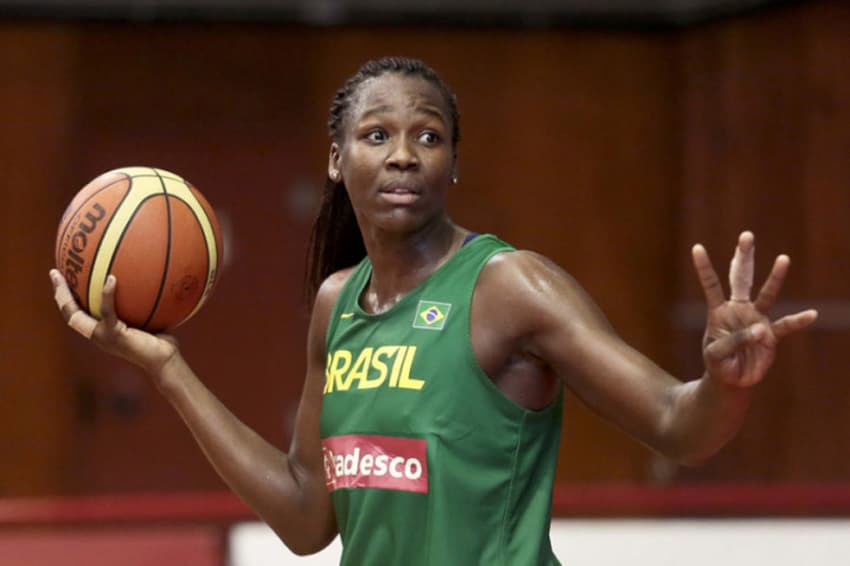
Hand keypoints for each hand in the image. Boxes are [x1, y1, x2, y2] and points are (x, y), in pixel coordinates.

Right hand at [49, 269, 178, 377]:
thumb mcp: (149, 318)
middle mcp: (97, 334)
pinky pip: (107, 312)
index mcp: (101, 331)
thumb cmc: (161, 341)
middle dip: (59, 293)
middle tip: (54, 272)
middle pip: (68, 313)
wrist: (165, 361)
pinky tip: (111, 278)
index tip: (61, 278)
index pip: (76, 313)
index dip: (66, 298)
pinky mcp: (114, 335)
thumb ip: (141, 304)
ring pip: (75, 315)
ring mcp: (103, 337)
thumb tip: (147, 278)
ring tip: (65, 275)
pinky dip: (107, 295)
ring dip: (67, 295)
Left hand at [691, 231, 817, 387]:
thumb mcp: (716, 354)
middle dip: (744, 257)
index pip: (711, 285)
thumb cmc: (718, 363)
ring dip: (774, 277)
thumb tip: (762, 330)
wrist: (731, 380)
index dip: (704, 267)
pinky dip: (797, 321)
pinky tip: (811, 314)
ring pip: (767, 295)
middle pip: (741, 278)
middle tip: (746, 235)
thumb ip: (734, 341)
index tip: (697, 248)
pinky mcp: (771, 336)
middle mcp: (739, 310)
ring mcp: (756, 320)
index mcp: (718, 311)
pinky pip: (786, 326)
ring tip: (783, 258)